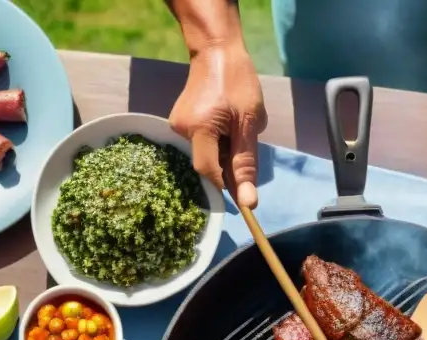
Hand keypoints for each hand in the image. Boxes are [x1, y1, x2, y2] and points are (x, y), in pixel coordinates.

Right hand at [169, 42, 266, 207]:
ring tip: (235, 126)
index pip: (210, 173)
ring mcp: (177, 125)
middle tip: (244, 141)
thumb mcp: (249, 123)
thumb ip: (246, 163)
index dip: (227, 186)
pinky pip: (201, 143)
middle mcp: (181, 130)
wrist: (216, 50)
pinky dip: (216, 141)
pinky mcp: (179, 122)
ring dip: (224, 151)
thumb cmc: (237, 82)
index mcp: (199, 130)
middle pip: (207, 165)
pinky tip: (225, 123)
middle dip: (228, 164)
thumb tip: (248, 202)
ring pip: (205, 154)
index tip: (245, 192)